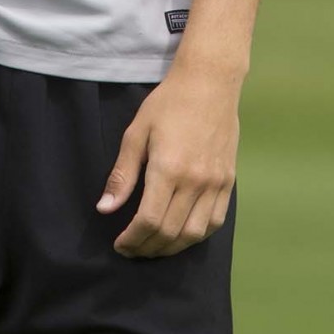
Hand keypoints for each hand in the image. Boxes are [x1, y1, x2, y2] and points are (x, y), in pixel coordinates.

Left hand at [96, 59, 239, 257]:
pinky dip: (196, 236)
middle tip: (132, 249)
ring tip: (153, 247)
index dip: (132, 239)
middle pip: (171, 233)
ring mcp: (216, 184)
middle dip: (147, 248)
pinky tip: (181, 236)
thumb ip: (122, 174)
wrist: (209, 83)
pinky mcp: (229, 182)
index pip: (149, 221)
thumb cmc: (168, 103)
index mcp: (168, 168)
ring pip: (194, 234)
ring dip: (172, 249)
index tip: (119, 244)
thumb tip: (105, 209)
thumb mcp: (136, 132)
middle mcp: (195, 182)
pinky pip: (214, 222)